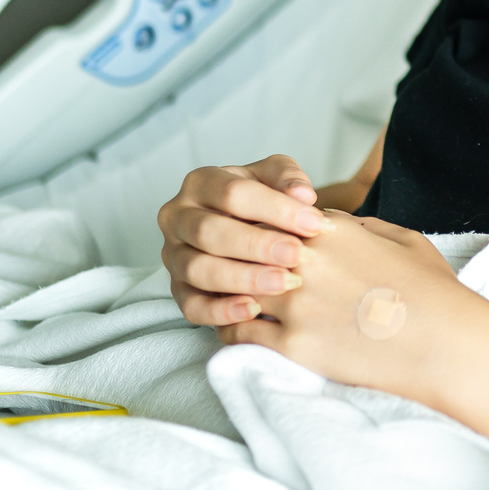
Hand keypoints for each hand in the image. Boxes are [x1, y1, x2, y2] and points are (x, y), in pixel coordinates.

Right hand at [158, 154, 328, 327]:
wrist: (244, 227)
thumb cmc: (262, 200)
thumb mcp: (275, 179)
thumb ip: (288, 178)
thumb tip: (302, 195)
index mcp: (201, 182)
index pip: (234, 193)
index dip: (277, 209)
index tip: (316, 224)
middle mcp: (177, 217)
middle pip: (210, 232)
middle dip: (258, 246)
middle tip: (299, 256)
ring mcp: (173, 255)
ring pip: (198, 269)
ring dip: (243, 278)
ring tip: (284, 283)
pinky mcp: (177, 288)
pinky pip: (190, 306)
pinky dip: (220, 311)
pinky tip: (254, 310)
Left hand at [218, 211, 481, 398]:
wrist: (444, 342)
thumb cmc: (431, 289)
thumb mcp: (402, 238)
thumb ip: (360, 226)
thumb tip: (332, 223)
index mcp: (332, 231)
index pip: (272, 216)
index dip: (259, 224)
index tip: (252, 233)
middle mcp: (307, 262)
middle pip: (246, 248)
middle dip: (233, 253)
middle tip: (220, 261)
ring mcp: (298, 305)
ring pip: (236, 289)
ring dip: (226, 291)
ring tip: (220, 296)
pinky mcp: (295, 345)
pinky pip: (241, 333)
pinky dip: (230, 328)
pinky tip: (233, 327)